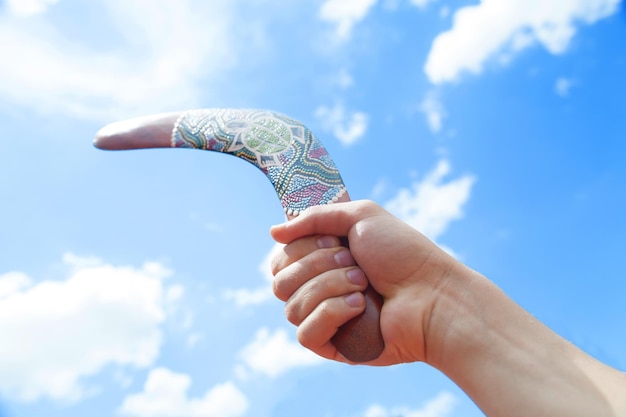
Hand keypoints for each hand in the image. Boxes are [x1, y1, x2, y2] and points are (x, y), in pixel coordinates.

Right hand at [270, 200, 463, 364]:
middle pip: (279, 281)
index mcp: (322, 261)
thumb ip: (314, 217)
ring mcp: (324, 318)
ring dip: (331, 287)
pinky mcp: (333, 346)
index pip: (279, 258)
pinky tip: (359, 308)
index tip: (335, 242)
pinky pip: (305, 334)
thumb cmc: (404, 254)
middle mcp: (318, 289)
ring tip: (364, 285)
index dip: (301, 248)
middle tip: (356, 263)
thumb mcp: (360, 216)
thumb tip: (272, 232)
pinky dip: (331, 314)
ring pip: (291, 306)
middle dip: (318, 266)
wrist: (434, 294)